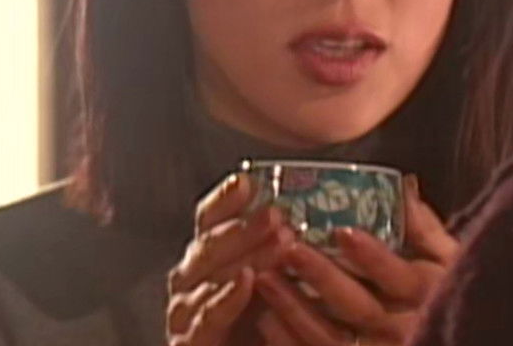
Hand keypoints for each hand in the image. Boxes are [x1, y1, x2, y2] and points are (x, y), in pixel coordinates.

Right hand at [166, 173, 290, 345]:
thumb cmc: (270, 324)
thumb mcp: (285, 279)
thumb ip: (290, 246)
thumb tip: (325, 212)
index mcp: (211, 256)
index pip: (211, 219)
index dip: (225, 200)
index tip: (246, 183)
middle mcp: (193, 279)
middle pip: (210, 243)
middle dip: (244, 227)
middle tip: (277, 215)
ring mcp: (187, 311)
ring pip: (210, 276)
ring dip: (244, 256)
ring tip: (278, 242)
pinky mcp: (191, 341)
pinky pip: (206, 317)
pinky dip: (224, 298)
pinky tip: (246, 280)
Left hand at [253, 175, 459, 344]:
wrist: (454, 333)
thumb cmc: (448, 292)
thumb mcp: (448, 259)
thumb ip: (425, 227)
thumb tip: (402, 185)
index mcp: (427, 293)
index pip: (397, 276)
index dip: (371, 256)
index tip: (343, 232)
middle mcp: (403, 329)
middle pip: (358, 307)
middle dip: (322, 278)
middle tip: (288, 250)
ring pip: (331, 338)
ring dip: (294, 310)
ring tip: (265, 280)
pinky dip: (288, 342)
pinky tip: (265, 320)